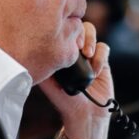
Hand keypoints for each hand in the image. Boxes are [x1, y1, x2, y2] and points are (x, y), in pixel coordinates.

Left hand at [40, 21, 113, 138]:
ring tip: (87, 54)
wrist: (84, 114)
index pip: (60, 28)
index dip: (63, 29)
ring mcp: (88, 53)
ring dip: (90, 40)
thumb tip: (34, 52)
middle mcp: (72, 49)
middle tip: (78, 46)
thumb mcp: (47, 82)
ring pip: (90, 31)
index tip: (63, 41)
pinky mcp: (102, 60)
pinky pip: (104, 48)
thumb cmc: (64, 101)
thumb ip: (42, 66)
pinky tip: (96, 70)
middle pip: (76, 24)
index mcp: (58, 50)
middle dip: (78, 32)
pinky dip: (100, 56)